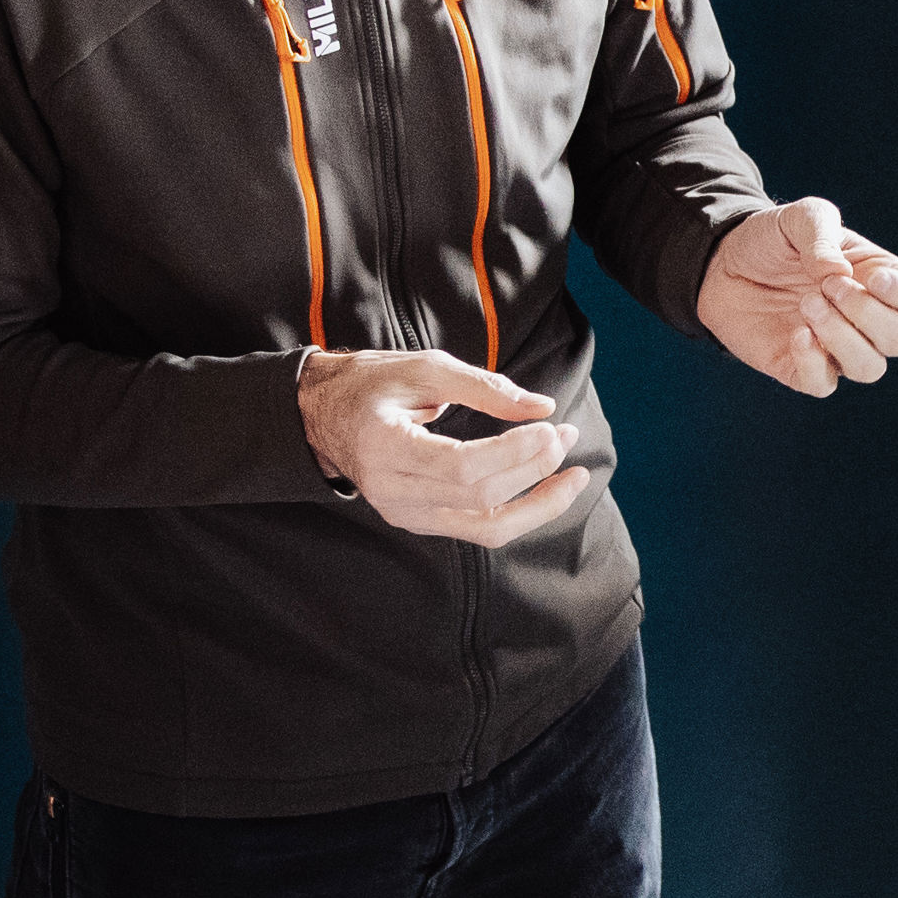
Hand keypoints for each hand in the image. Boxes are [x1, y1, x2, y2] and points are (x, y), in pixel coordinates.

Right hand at [298, 347, 593, 544]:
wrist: (323, 416)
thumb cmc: (372, 384)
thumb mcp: (424, 367)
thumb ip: (484, 387)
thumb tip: (542, 407)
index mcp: (384, 447)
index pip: (461, 465)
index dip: (514, 452)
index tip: (551, 427)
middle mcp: (391, 492)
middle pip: (479, 496)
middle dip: (534, 468)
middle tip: (566, 434)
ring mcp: (404, 514)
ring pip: (486, 527)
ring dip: (539, 503)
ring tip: (574, 475)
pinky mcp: (418, 522)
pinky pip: (479, 529)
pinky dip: (519, 512)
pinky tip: (545, 487)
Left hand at [700, 198, 897, 397]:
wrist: (722, 263)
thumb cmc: (774, 240)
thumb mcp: (800, 218)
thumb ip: (822, 234)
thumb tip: (837, 274)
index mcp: (879, 280)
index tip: (870, 276)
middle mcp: (866, 320)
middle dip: (867, 314)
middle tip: (827, 286)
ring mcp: (836, 348)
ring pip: (870, 368)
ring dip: (843, 338)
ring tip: (808, 304)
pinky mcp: (802, 369)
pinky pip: (824, 385)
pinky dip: (814, 363)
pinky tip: (796, 334)